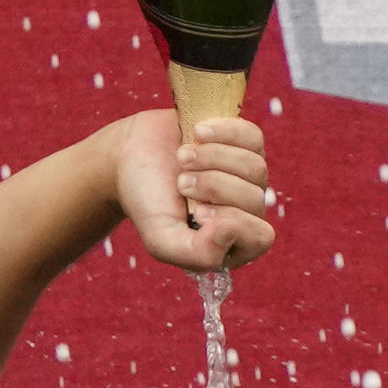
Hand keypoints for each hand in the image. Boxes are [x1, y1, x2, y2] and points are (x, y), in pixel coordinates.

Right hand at [114, 110, 274, 271]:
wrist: (128, 155)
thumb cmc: (145, 201)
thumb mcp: (162, 239)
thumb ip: (198, 254)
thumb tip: (233, 230)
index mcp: (230, 244)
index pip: (260, 237)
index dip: (232, 222)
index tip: (196, 211)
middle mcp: (245, 212)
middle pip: (255, 199)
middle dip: (213, 186)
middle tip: (181, 182)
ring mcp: (247, 177)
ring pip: (256, 167)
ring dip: (213, 158)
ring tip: (182, 157)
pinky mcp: (243, 143)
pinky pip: (253, 137)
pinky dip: (223, 132)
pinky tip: (197, 132)